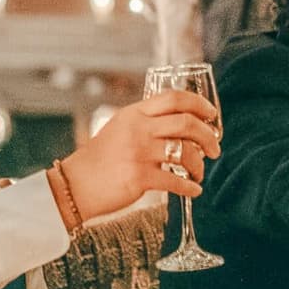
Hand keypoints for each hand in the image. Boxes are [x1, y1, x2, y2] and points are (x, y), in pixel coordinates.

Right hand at [63, 87, 218, 216]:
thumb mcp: (119, 128)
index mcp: (134, 113)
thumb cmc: (99, 159)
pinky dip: (190, 187)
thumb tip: (181, 124)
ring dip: (199, 165)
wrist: (74, 185)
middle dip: (208, 136)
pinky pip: (176, 181)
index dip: (198, 104)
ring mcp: (139, 153)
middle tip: (214, 148)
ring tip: (199, 173)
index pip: (173, 98)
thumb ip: (145, 122)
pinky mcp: (139, 177)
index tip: (212, 114)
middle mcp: (138, 129)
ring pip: (185, 153)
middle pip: (186, 123)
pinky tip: (193, 190)